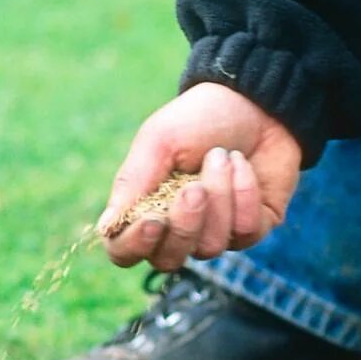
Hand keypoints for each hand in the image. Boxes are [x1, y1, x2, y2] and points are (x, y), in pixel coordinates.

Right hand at [97, 83, 302, 271]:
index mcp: (145, 208)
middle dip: (184, 224)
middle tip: (195, 187)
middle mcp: (177, 228)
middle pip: (168, 259)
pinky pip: (246, 232)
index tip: (153, 221)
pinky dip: (245, 193)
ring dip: (219, 197)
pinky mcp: (252, 228)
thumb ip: (133, 183)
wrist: (256, 100)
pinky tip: (243, 165)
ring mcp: (216, 232)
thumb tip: (104, 229)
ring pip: (210, 246)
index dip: (135, 245)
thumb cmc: (199, 118)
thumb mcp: (159, 141)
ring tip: (222, 156)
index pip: (124, 252)